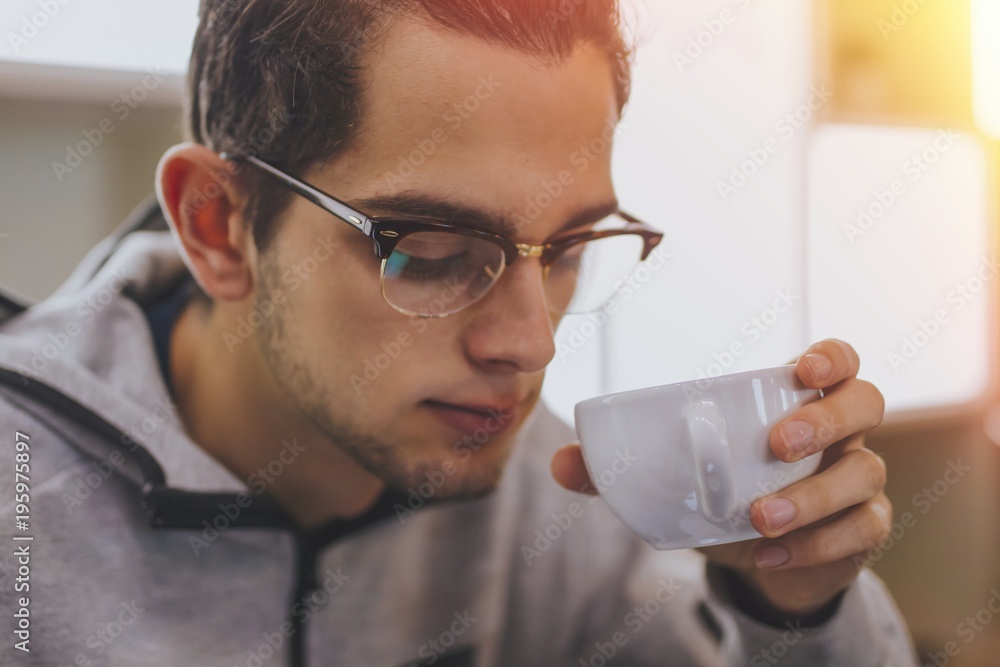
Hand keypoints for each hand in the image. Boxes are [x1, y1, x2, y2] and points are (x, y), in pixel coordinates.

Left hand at [551, 339, 889, 616]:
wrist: (760, 560)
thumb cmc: (724, 495)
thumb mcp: (677, 478)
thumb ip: (620, 467)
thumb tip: (561, 460)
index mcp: (797, 402)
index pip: (839, 360)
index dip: (832, 355)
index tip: (802, 367)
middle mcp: (840, 434)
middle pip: (865, 404)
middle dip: (826, 420)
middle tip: (778, 446)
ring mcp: (858, 481)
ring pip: (864, 474)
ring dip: (810, 496)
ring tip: (757, 517)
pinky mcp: (863, 529)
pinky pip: (862, 529)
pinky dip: (816, 543)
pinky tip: (769, 553)